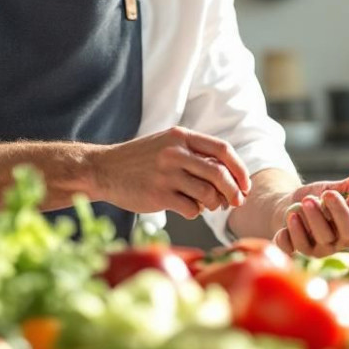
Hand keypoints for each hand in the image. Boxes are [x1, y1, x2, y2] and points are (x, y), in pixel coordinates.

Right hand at [92, 127, 250, 219]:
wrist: (103, 169)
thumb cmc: (140, 160)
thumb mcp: (167, 145)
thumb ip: (195, 154)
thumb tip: (231, 176)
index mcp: (180, 136)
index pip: (223, 149)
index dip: (240, 169)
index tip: (245, 185)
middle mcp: (175, 153)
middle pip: (220, 174)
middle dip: (234, 192)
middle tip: (235, 202)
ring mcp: (166, 174)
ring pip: (208, 194)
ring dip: (213, 204)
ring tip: (207, 205)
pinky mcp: (158, 195)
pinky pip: (191, 209)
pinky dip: (195, 212)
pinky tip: (186, 208)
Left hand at [272, 167, 348, 256]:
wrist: (288, 207)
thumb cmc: (317, 199)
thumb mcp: (333, 188)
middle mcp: (340, 240)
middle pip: (346, 232)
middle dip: (338, 212)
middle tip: (327, 194)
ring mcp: (320, 249)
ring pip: (322, 239)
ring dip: (313, 219)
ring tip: (304, 202)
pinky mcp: (298, 251)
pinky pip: (295, 248)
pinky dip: (290, 236)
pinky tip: (290, 219)